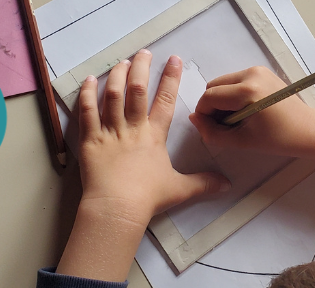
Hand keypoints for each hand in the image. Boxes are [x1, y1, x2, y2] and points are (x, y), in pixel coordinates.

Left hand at [56, 51, 229, 281]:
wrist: (116, 207)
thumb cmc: (148, 197)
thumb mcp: (180, 189)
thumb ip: (203, 183)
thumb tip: (227, 185)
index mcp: (154, 136)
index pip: (165, 101)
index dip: (170, 78)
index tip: (173, 60)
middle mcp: (132, 128)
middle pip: (136, 90)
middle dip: (141, 68)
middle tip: (143, 53)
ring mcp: (110, 132)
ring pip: (112, 96)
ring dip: (117, 76)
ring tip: (121, 62)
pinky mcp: (90, 140)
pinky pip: (87, 112)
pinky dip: (87, 94)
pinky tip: (89, 80)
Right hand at [189, 66, 314, 171]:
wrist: (308, 130)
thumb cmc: (279, 139)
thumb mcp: (242, 141)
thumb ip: (213, 133)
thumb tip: (195, 119)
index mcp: (247, 91)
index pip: (208, 97)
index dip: (203, 115)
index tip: (210, 130)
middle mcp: (251, 74)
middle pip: (213, 86)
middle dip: (212, 106)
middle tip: (224, 127)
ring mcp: (257, 70)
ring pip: (223, 83)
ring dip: (221, 101)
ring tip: (235, 121)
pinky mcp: (261, 72)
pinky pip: (235, 82)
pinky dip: (232, 96)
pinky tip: (244, 112)